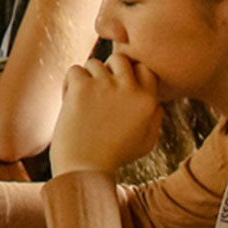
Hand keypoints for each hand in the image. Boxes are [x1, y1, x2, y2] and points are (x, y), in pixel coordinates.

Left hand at [50, 52, 165, 179]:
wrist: (84, 169)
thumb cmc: (114, 158)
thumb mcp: (146, 143)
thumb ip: (155, 120)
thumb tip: (157, 103)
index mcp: (148, 100)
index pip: (144, 68)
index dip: (129, 74)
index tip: (117, 89)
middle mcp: (130, 89)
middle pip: (119, 58)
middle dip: (107, 70)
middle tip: (97, 92)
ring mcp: (105, 86)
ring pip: (94, 63)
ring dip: (87, 79)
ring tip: (83, 101)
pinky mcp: (82, 88)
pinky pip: (75, 71)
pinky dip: (69, 84)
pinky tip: (69, 102)